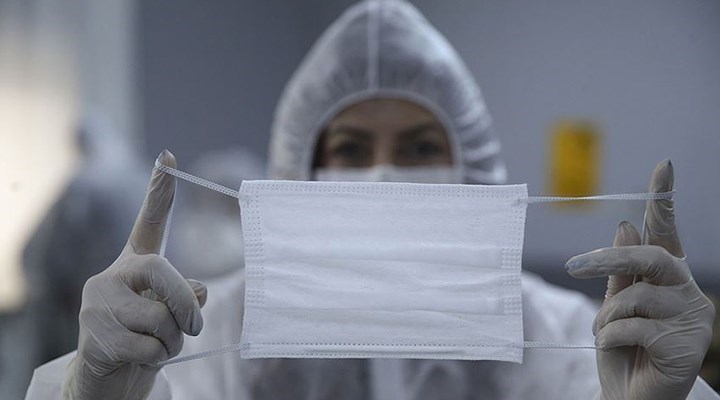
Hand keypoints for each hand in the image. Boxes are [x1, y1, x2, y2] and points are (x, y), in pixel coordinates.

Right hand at [64, 150, 206, 399]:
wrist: (109, 380)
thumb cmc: (146, 340)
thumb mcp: (171, 316)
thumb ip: (185, 296)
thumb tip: (199, 290)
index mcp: (135, 266)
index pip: (149, 224)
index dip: (159, 192)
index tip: (168, 157)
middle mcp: (112, 276)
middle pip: (160, 270)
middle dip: (185, 302)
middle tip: (195, 325)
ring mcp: (98, 303)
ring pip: (160, 316)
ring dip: (173, 340)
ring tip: (158, 345)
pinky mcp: (95, 334)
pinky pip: (149, 345)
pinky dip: (158, 358)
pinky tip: (142, 359)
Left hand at [566, 160, 713, 399]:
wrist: (626, 398)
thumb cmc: (621, 350)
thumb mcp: (613, 306)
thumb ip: (620, 271)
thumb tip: (624, 225)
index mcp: (669, 280)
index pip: (667, 235)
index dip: (663, 202)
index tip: (662, 166)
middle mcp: (688, 293)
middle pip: (652, 258)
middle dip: (609, 259)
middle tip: (574, 264)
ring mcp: (692, 320)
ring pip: (637, 296)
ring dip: (607, 314)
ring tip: (605, 333)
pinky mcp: (687, 346)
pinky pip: (634, 326)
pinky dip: (611, 335)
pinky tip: (615, 348)